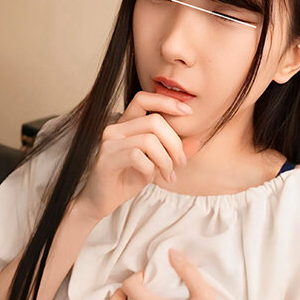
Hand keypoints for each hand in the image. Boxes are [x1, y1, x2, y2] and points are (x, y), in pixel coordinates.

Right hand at [74, 91, 194, 220]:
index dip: (167, 101)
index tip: (188, 113)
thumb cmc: (127, 179)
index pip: (144, 98)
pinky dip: (151, 168)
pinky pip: (137, 157)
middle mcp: (115, 128)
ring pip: (149, 140)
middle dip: (175, 143)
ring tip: (168, 175)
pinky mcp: (106, 159)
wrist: (102, 201)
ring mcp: (109, 142)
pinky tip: (150, 177)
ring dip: (165, 160)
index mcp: (126, 123)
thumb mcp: (156, 163)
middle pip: (154, 121)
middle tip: (181, 162)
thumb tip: (197, 140)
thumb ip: (173, 151)